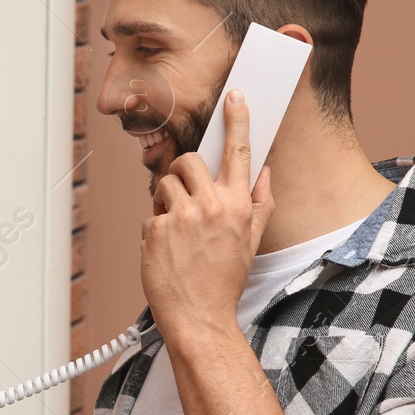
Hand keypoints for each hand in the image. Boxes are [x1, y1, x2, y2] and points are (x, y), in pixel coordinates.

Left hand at [140, 88, 275, 344]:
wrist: (198, 318)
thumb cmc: (224, 282)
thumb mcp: (252, 242)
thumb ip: (260, 203)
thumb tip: (264, 172)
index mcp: (238, 206)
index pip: (239, 152)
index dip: (237, 120)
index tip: (235, 96)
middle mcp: (211, 206)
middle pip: (190, 160)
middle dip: (184, 172)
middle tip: (185, 196)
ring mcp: (181, 217)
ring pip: (165, 182)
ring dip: (166, 199)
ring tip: (176, 229)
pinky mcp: (155, 229)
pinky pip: (150, 212)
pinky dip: (154, 227)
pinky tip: (165, 250)